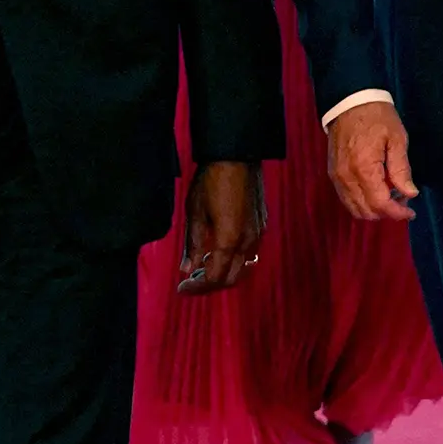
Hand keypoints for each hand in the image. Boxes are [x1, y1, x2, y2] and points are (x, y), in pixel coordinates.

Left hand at [178, 161, 265, 294]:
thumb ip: (193, 245)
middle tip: (190, 282)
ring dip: (223, 273)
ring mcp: (257, 233)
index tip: (182, 288)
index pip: (214, 278)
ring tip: (202, 268)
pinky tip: (219, 252)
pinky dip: (233, 260)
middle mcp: (248, 242)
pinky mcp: (260, 224)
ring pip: (242, 267)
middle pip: (231, 278)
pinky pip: (249, 253)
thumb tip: (187, 269)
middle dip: (209, 284)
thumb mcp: (195, 213)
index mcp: (229, 241)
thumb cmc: (212, 180)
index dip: (197, 288)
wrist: (236, 155)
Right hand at [326, 101, 417, 221]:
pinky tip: (375, 191)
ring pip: (354, 209)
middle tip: (403, 201)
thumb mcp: (397, 138)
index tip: (411, 212)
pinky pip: (346, 198)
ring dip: (374, 210)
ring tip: (390, 196)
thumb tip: (410, 194)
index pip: (380, 204)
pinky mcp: (333, 173)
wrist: (349, 101)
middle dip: (387, 213)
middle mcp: (347, 177)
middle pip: (366, 211)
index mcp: (364, 167)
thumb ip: (401, 169)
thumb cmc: (376, 117)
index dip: (397, 213)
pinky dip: (361, 202)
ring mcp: (337, 176)